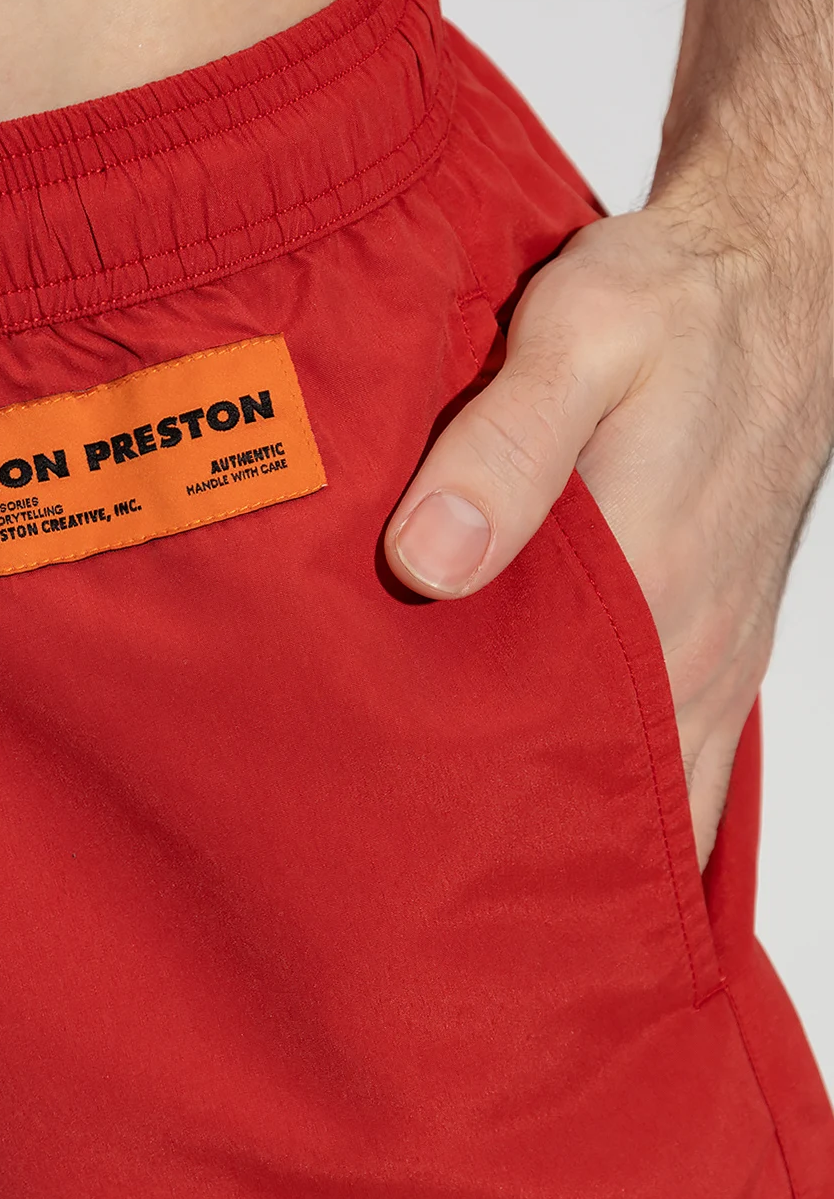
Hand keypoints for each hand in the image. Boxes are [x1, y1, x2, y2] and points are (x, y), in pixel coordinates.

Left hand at [384, 200, 833, 869]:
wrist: (772, 280)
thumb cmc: (675, 306)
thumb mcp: (579, 342)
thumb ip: (504, 450)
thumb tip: (429, 562)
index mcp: (654, 598)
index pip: (590, 783)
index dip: (518, 860)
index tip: (433, 912)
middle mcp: (691, 648)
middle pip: (618, 812)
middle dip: (536, 874)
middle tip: (426, 919)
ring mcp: (708, 645)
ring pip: (646, 785)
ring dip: (574, 835)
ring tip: (476, 888)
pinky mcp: (706, 621)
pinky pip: (668, 736)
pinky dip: (615, 781)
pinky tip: (546, 793)